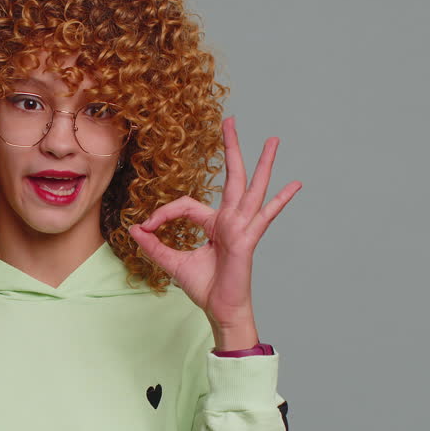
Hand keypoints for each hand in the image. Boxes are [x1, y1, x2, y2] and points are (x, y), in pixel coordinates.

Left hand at [128, 117, 300, 325]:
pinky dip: (280, 201)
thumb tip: (134, 228)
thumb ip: (154, 244)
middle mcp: (230, 220)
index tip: (147, 226)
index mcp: (214, 223)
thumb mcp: (172, 262)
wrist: (220, 309)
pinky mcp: (248, 239)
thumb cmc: (204, 287)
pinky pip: (264, 216)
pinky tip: (295, 185)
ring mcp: (242, 227)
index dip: (163, 213)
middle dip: (231, 148)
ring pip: (252, 188)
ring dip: (263, 163)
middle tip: (230, 121)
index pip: (186, 203)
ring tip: (273, 140)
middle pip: (232, 177)